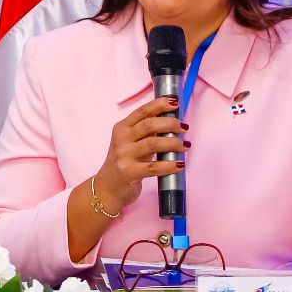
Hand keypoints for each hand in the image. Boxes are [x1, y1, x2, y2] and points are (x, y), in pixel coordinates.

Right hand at [91, 96, 190, 214]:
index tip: (175, 103)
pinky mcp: (128, 172)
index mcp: (122, 128)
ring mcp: (123, 155)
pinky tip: (180, 164)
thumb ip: (145, 133)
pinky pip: (153, 167)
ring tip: (185, 146)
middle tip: (184, 128)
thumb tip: (172, 124)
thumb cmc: (123, 163)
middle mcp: (121, 139)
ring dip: (173, 143)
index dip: (160, 105)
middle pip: (149, 125)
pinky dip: (170, 165)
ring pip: (153, 144)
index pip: (142, 111)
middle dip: (171, 124)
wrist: (106, 187)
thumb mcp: (129, 143)